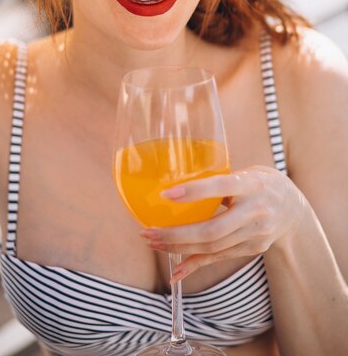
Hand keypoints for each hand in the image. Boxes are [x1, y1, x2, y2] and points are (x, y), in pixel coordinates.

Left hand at [140, 166, 306, 281]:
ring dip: (178, 248)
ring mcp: (255, 234)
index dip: (193, 192)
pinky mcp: (251, 249)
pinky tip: (176, 270)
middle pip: (212, 229)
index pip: (220, 187)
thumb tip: (179, 184)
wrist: (294, 209)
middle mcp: (255, 211)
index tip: (165, 195)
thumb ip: (220, 179)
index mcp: (251, 184)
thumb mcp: (246, 172)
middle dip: (176, 234)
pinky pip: (218, 258)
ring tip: (153, 242)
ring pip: (212, 247)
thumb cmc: (261, 183)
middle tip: (148, 232)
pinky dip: (194, 264)